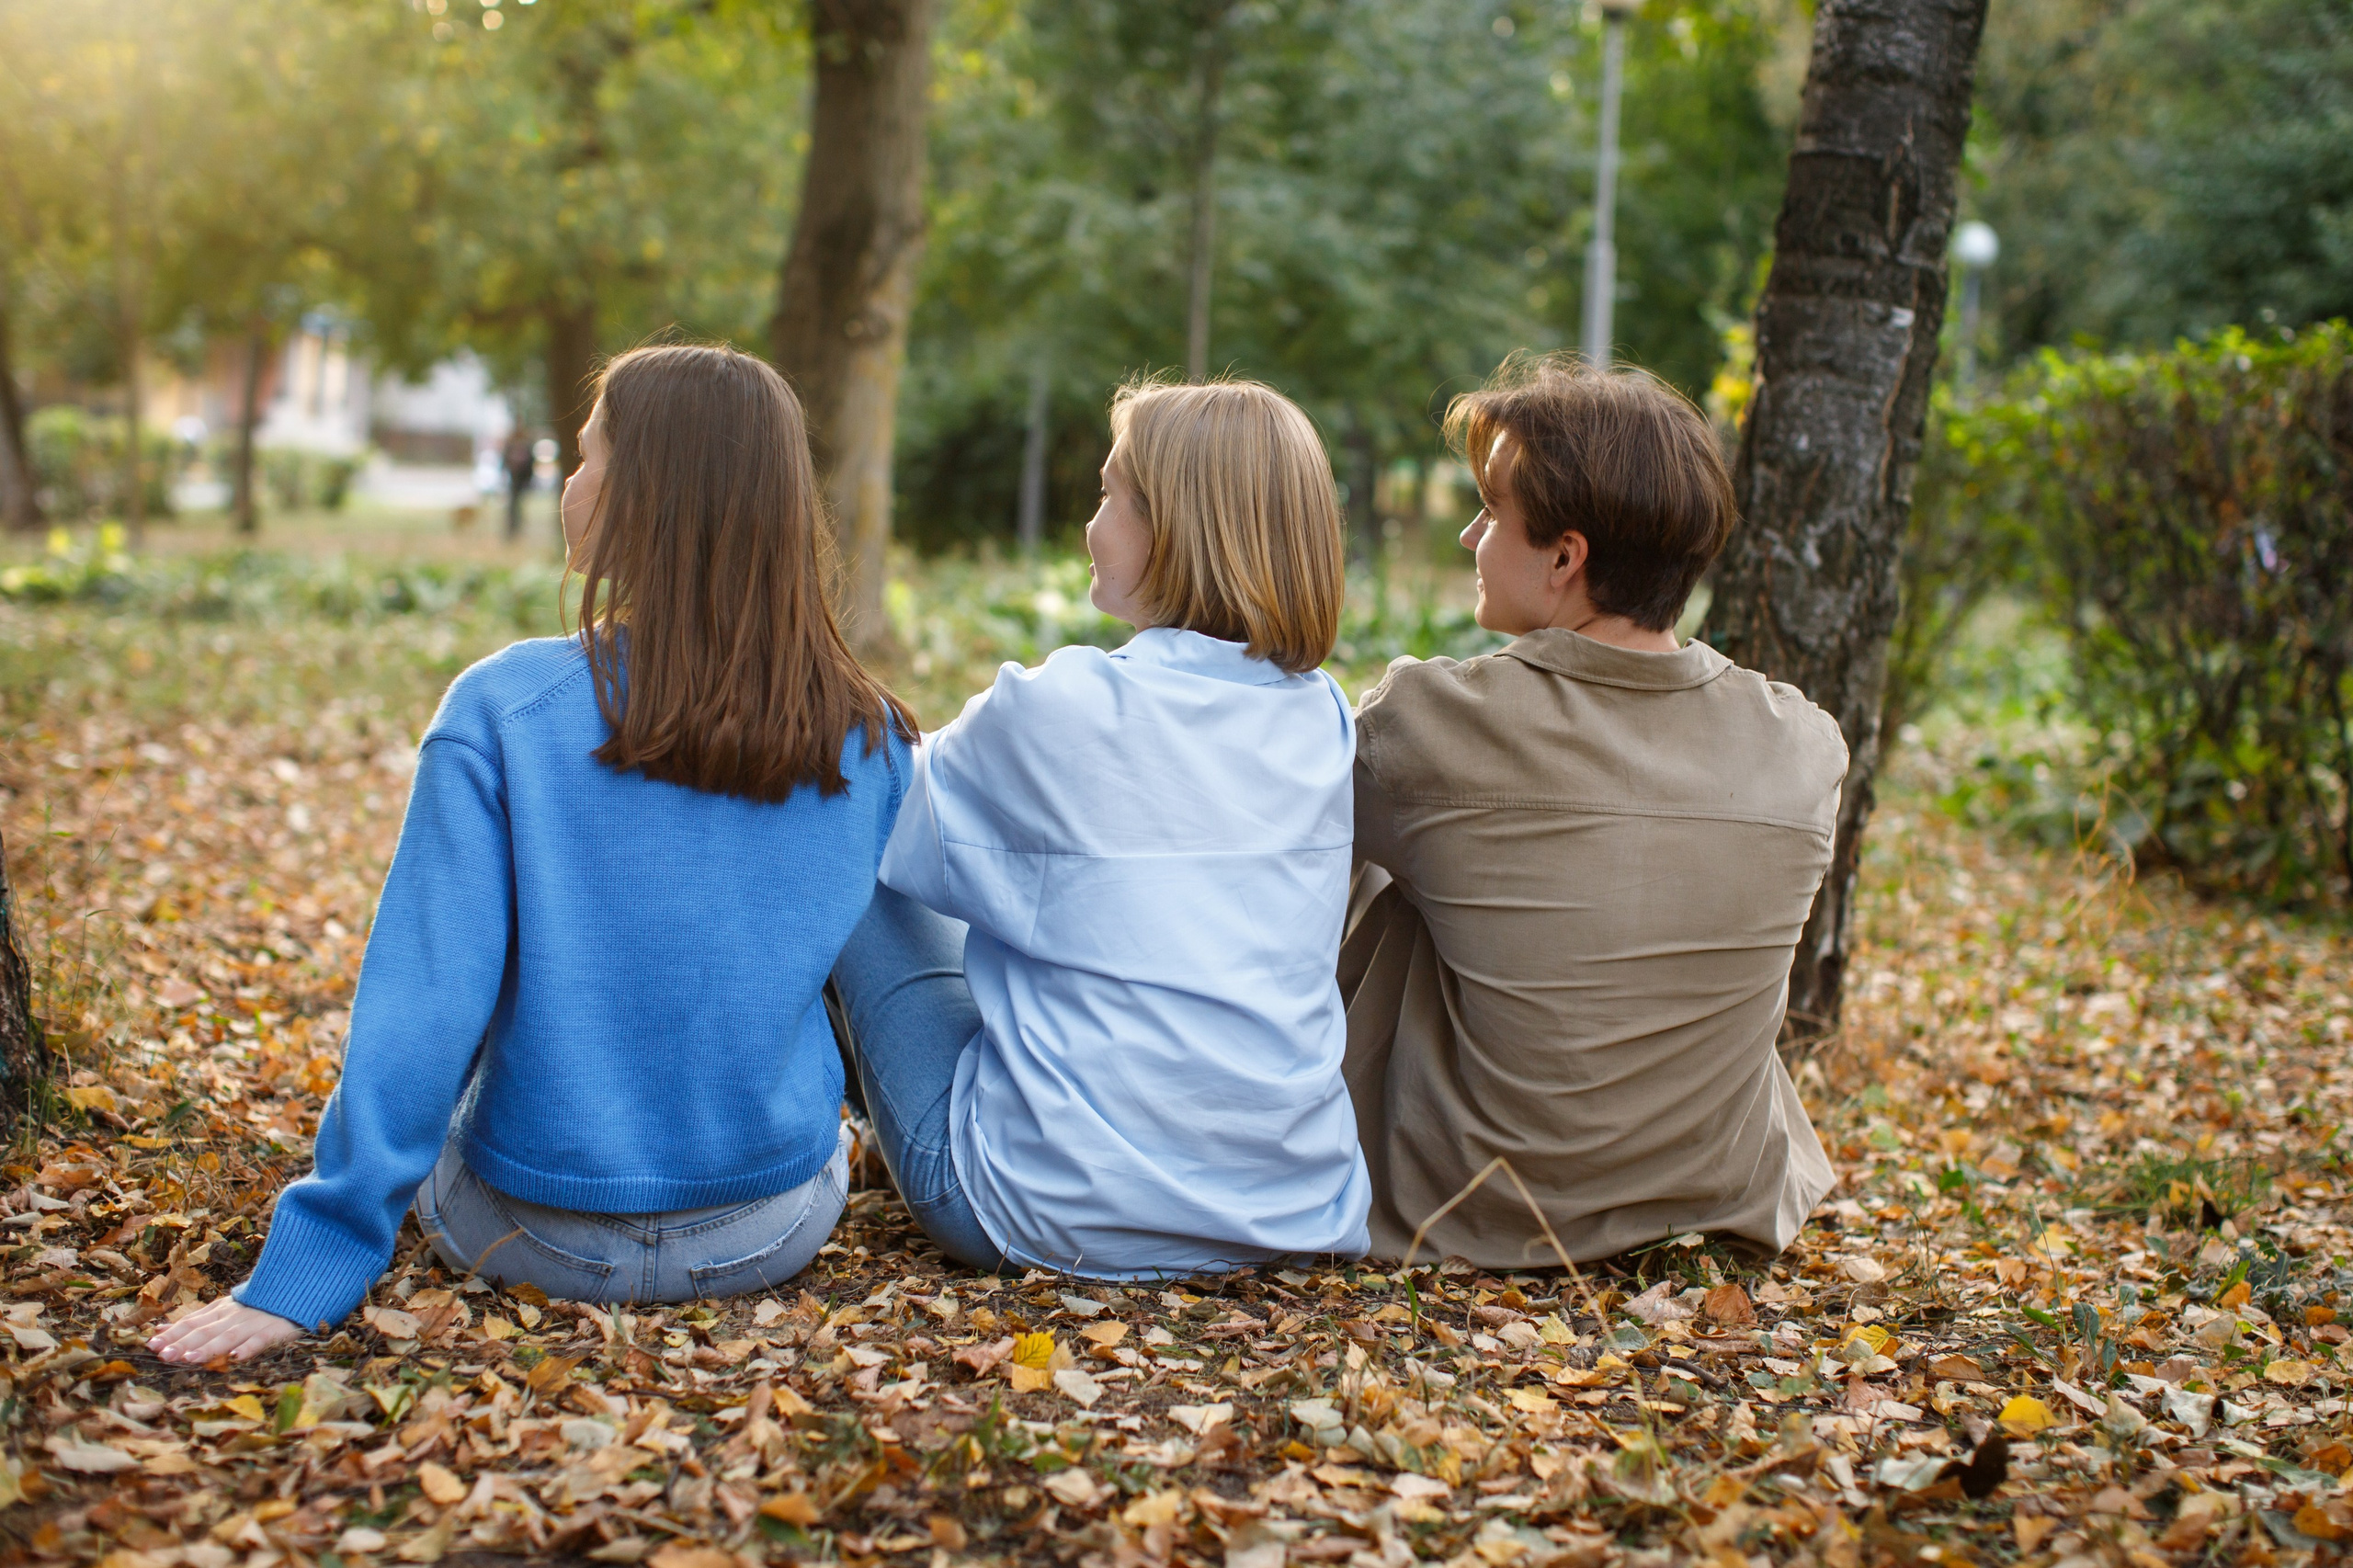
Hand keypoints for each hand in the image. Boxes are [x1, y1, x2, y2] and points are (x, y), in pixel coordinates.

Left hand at [147, 1297, 303, 1364]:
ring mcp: (252, 1323)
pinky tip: (236, 1357)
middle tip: (163, 1355)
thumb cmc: (254, 1307)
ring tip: (190, 1359)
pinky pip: (260, 1340)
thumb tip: (158, 1330)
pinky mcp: (274, 1330)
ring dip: (209, 1347)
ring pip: (227, 1336)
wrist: (294, 1292)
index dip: (172, 1333)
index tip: (152, 1344)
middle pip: (205, 1331)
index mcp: (219, 1311)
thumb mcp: (221, 1310)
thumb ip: (192, 1322)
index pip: (191, 1323)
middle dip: (183, 1343)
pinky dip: (248, 1347)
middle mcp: (232, 1317)